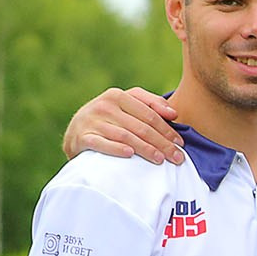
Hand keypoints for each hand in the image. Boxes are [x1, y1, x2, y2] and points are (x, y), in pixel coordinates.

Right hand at [66, 86, 183, 164]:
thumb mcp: (126, 105)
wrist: (75, 131)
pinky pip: (101, 144)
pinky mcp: (82, 137)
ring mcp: (92, 121)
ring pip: (125, 136)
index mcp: (117, 95)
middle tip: (177, 157)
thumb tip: (174, 113)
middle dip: (162, 143)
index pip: (149, 114)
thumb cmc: (110, 119)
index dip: (167, 129)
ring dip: (145, 148)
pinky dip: (116, 149)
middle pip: (141, 127)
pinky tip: (130, 154)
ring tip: (160, 160)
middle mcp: (104, 106)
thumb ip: (150, 104)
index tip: (180, 143)